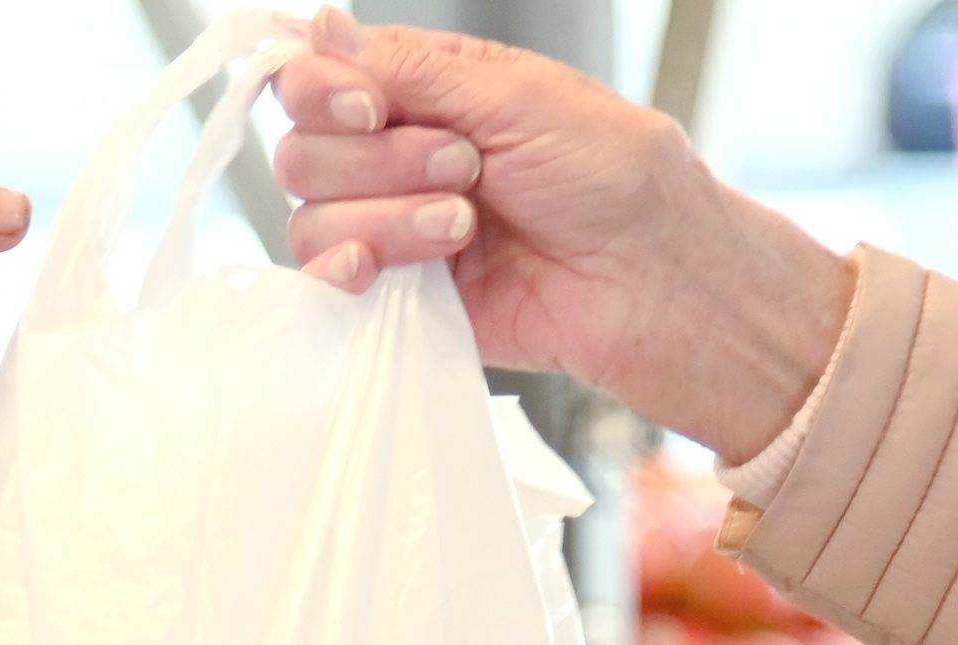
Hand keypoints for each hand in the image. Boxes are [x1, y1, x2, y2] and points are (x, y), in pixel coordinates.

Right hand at [275, 9, 854, 462]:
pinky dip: (347, 271)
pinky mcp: (403, 302)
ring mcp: (395, 231)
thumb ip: (409, 67)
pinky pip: (329, 286)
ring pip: (315, 217)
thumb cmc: (612, 178)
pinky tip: (383, 272)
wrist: (651, 281)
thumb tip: (319, 29)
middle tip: (466, 169)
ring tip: (468, 227)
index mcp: (422, 93)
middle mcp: (396, 158)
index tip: (371, 106)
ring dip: (390, 218)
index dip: (322, 92)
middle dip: (380, 158)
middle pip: (306, 150)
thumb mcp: (513, 95)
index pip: (315, 80)